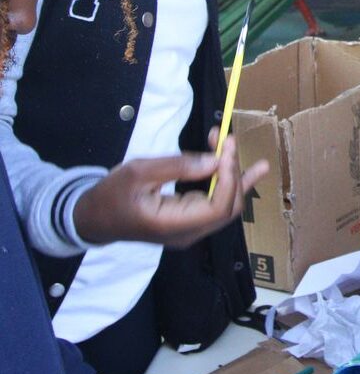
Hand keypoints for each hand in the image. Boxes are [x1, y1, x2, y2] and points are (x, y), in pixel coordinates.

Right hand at [74, 129, 268, 247]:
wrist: (93, 218)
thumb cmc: (111, 194)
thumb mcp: (138, 173)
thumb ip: (178, 166)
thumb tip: (215, 160)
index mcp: (172, 224)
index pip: (218, 207)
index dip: (229, 177)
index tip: (226, 147)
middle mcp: (188, 233)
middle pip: (228, 207)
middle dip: (234, 172)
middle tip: (228, 140)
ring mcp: (190, 230)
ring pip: (227, 205)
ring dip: (235, 175)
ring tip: (246, 153)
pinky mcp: (190, 221)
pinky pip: (218, 204)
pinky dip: (230, 184)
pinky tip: (251, 171)